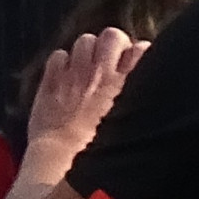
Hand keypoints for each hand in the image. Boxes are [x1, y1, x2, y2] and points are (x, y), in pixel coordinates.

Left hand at [24, 26, 146, 168]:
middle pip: (113, 35)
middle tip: (110, 63)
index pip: (143, 48)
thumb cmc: (103, 156)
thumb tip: (147, 97)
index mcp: (130, 84)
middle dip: (113, 45)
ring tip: (86, 69)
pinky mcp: (50, 83)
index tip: (136, 68)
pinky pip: (58, 56)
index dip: (139, 56)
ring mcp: (75, 75)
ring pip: (84, 41)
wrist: (63, 164)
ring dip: (86, 52)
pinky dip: (61, 64)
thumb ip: (142, 105)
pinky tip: (64, 78)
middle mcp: (103, 74)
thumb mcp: (136, 128)